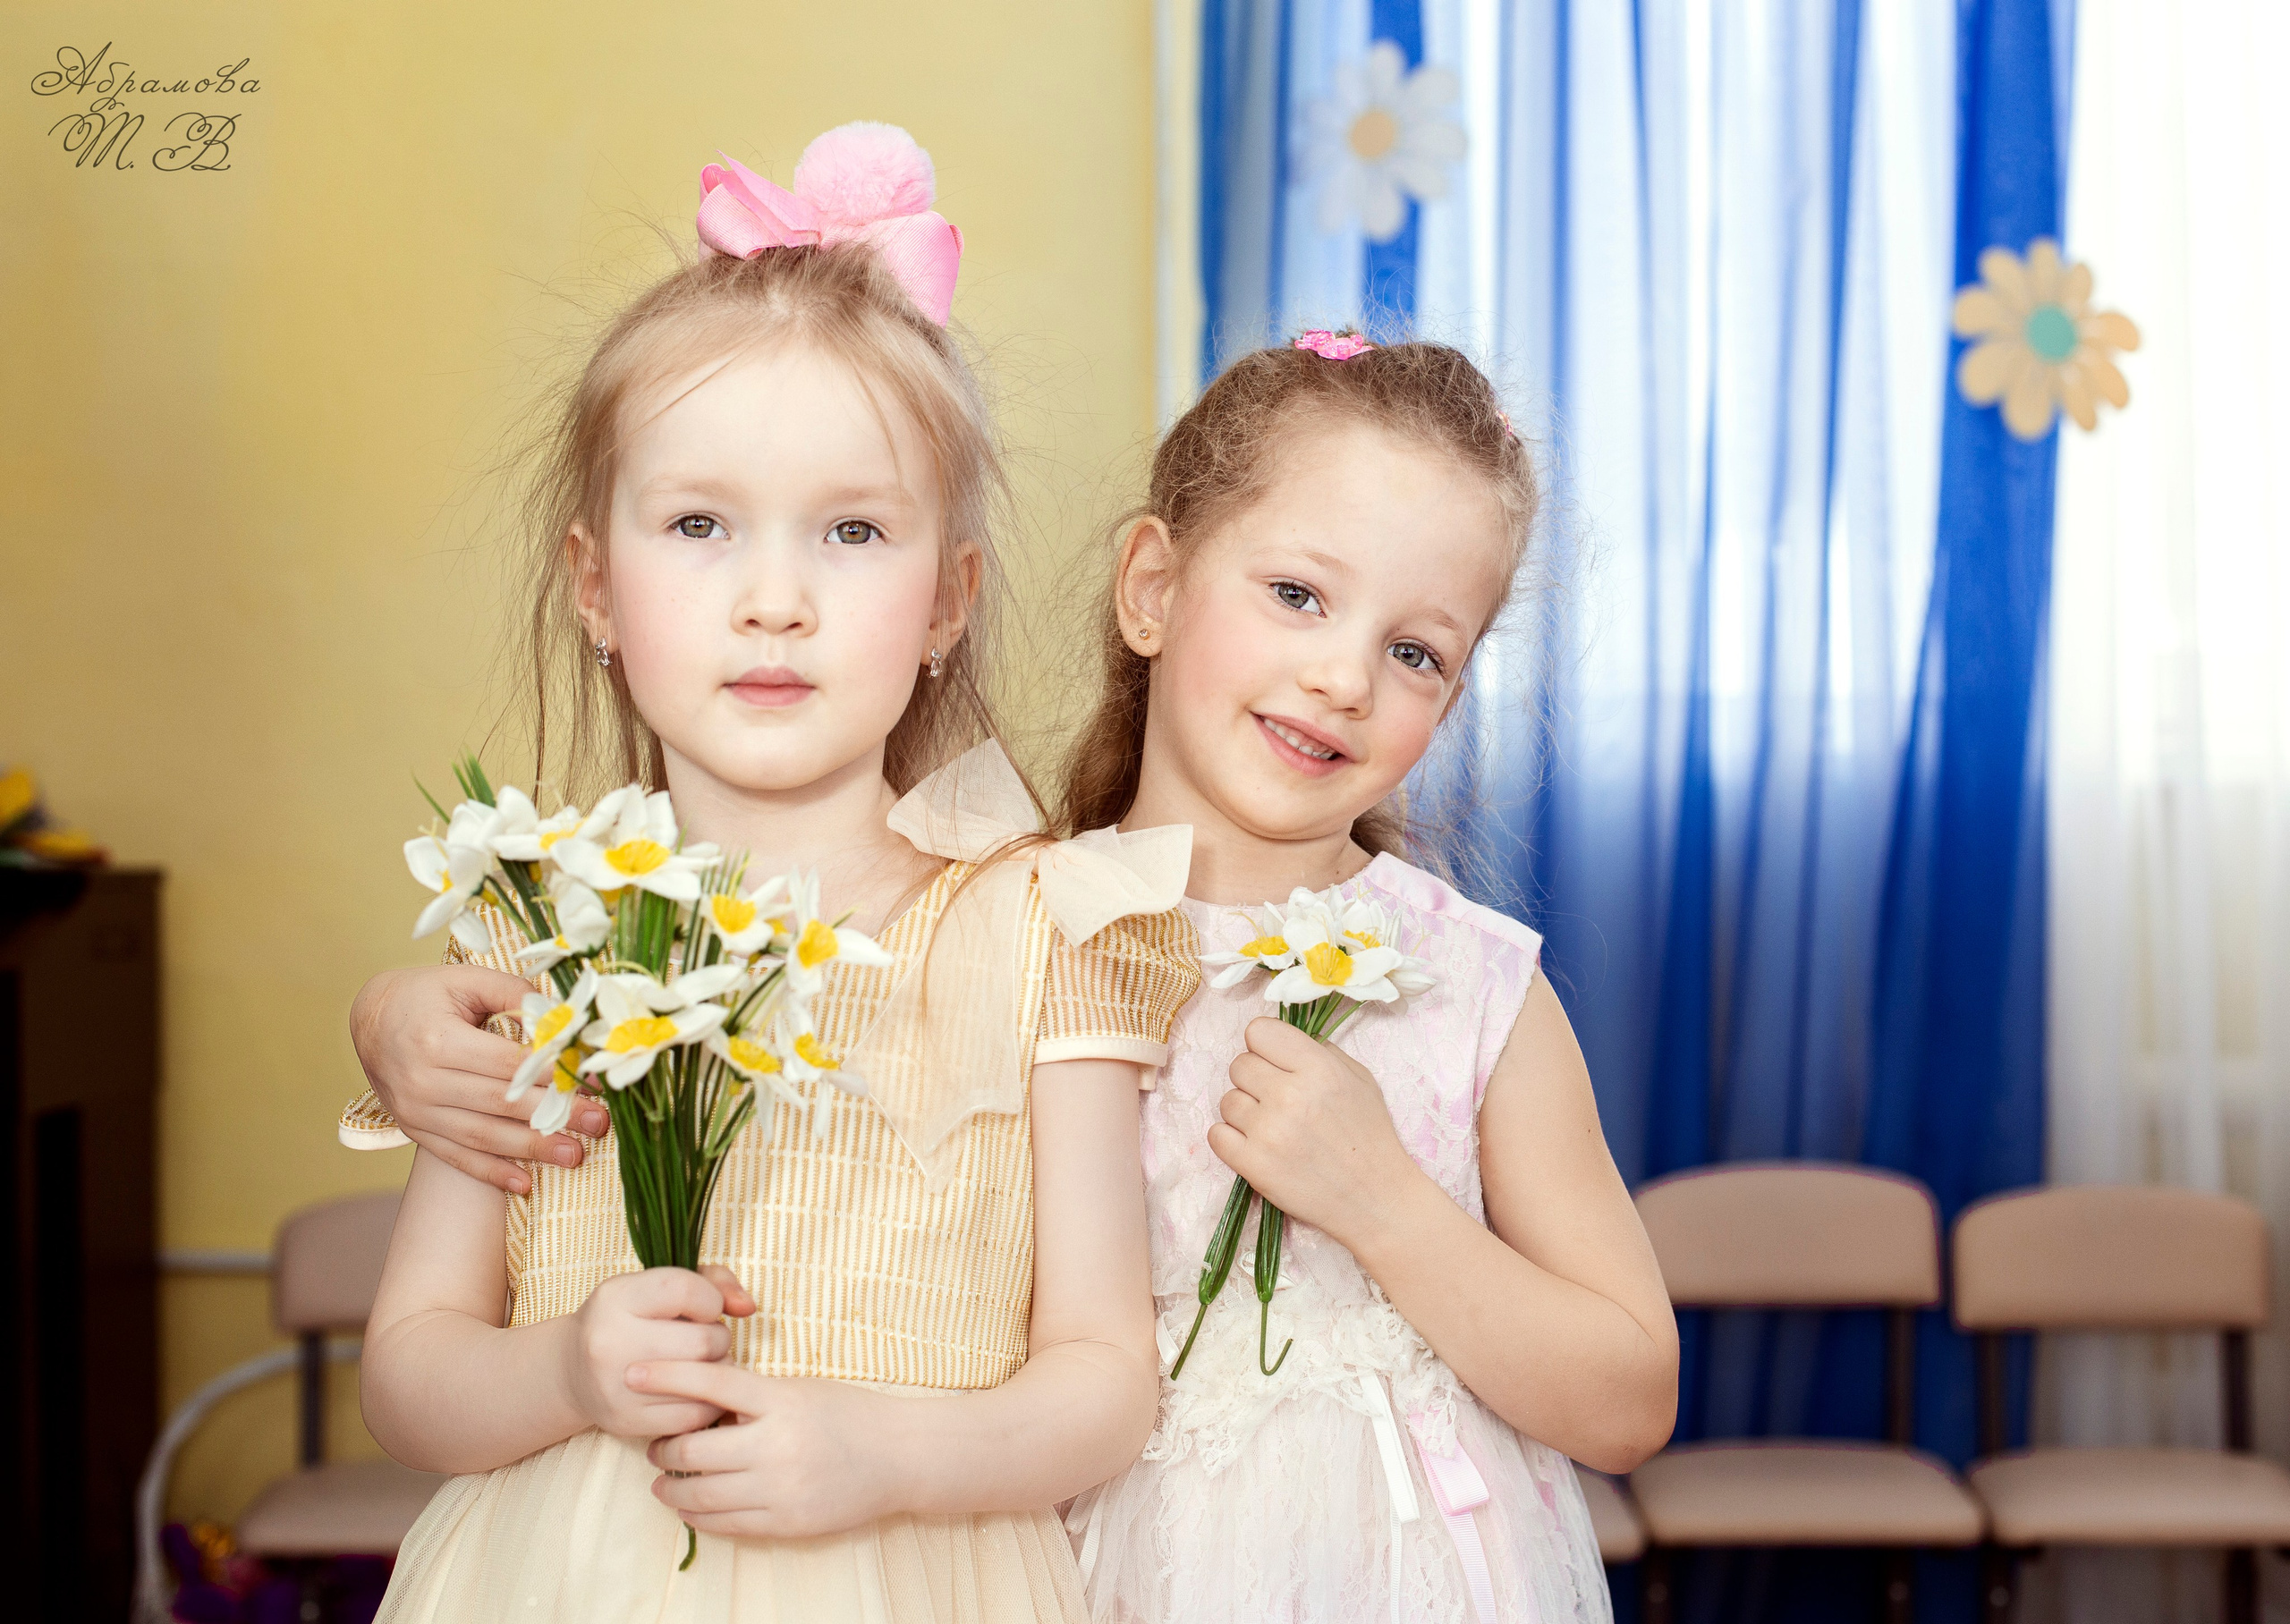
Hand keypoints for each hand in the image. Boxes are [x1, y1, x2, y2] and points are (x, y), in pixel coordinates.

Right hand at [350, 964, 610, 1193]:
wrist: (371, 1021)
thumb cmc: (428, 996)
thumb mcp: (467, 980)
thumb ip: (515, 994)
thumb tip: (563, 1020)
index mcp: (437, 1039)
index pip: (508, 1063)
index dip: (554, 1074)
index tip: (594, 1082)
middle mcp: (423, 1080)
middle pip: (501, 1103)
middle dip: (554, 1115)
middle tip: (598, 1123)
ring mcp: (417, 1111)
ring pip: (482, 1136)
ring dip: (532, 1150)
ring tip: (574, 1155)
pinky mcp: (415, 1129)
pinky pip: (457, 1157)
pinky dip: (492, 1174)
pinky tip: (525, 1184)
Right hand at [560, 1266, 757, 1438]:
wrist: (573, 1370)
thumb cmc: (630, 1319)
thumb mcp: (657, 1287)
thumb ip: (712, 1282)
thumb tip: (748, 1307)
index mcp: (616, 1298)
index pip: (685, 1290)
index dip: (710, 1298)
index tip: (703, 1308)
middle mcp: (609, 1342)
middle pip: (704, 1340)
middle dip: (719, 1338)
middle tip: (706, 1340)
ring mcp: (616, 1387)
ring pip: (704, 1380)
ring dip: (717, 1369)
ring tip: (701, 1362)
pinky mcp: (627, 1422)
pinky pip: (695, 1416)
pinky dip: (708, 1402)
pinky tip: (696, 1390)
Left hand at [632, 1363, 896, 1537]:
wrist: (900, 1457)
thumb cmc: (848, 1414)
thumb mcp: (800, 1391)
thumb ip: (753, 1398)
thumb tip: (698, 1404)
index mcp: (781, 1399)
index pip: (711, 1383)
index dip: (667, 1377)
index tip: (632, 1373)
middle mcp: (777, 1444)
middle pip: (693, 1449)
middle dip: (664, 1448)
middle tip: (657, 1445)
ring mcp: (780, 1488)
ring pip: (701, 1493)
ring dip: (672, 1488)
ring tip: (663, 1481)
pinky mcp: (785, 1522)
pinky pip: (725, 1523)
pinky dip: (697, 1514)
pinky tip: (690, 1505)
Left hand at [1209, 1016, 1429, 1242]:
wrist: (1374, 1198)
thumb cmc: (1369, 1136)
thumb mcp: (1360, 1080)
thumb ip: (1321, 1051)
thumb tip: (1284, 1042)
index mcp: (1318, 1068)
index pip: (1258, 1031)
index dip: (1265, 1046)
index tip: (1275, 1062)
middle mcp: (1289, 1096)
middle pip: (1239, 1064)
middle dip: (1255, 1079)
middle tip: (1277, 1100)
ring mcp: (1268, 1132)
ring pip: (1227, 1100)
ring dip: (1245, 1111)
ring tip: (1273, 1127)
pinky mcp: (1253, 1165)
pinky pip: (1216, 1135)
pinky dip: (1231, 1139)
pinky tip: (1256, 1144)